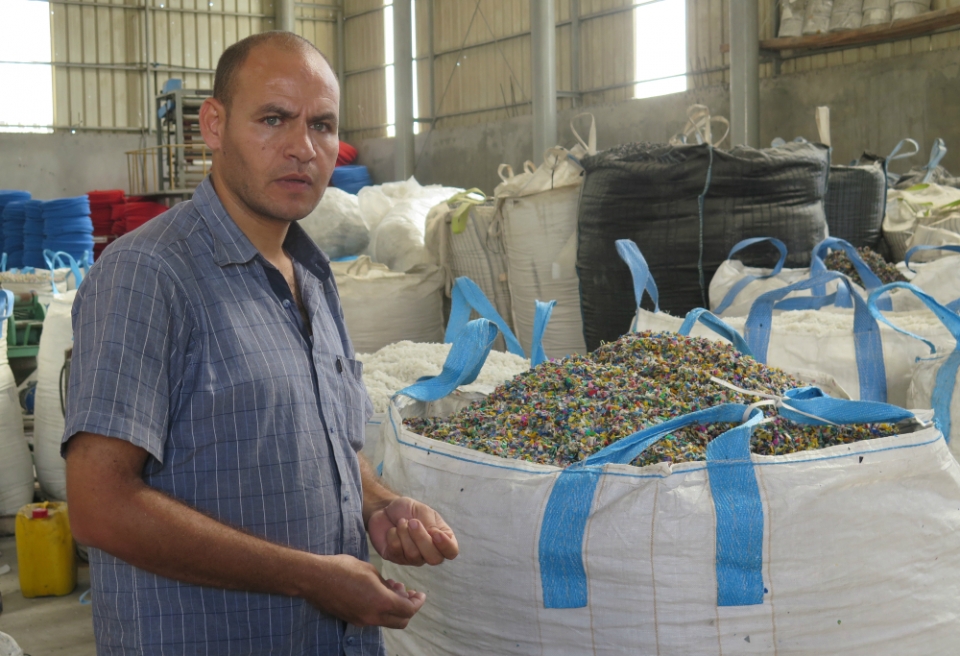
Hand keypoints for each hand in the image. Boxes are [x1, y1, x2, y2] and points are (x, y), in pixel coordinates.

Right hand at [305, 554, 424, 628]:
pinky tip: (377, 593)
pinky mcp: (352, 619)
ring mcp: (362, 620)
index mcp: (380, 602)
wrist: (315, 578)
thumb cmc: (342, 568)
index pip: (408, 609)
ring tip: (391, 588)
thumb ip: (385, 583)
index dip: (418, 602)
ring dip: (395, 608)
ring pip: (387, 621)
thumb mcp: (370, 570)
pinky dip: (382, 610)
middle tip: (410, 593)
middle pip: (401, 621)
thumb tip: (393, 589)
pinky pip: (375, 619)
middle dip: (409, 608)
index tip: (421, 594)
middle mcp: (373, 616)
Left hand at [367, 497, 458, 565]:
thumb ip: (432, 525)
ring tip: (401, 522)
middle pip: (434, 559)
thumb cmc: (408, 509)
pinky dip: (393, 536)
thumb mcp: (423, 511)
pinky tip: (392, 530)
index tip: (435, 533)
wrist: (385, 508)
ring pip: (414, 555)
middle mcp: (429, 551)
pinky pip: (397, 552)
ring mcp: (413, 557)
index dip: (445, 546)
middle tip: (412, 522)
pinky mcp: (396, 558)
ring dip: (405, 534)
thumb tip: (437, 537)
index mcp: (441, 538)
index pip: (451, 551)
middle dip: (421, 539)